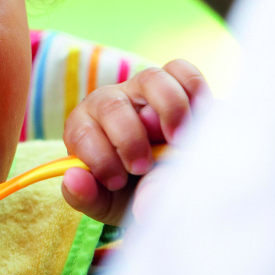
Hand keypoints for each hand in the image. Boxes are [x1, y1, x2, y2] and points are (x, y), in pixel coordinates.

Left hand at [61, 59, 207, 224]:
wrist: (168, 186)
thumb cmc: (129, 192)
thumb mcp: (108, 203)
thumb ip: (89, 196)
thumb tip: (74, 179)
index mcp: (84, 128)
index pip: (82, 131)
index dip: (100, 156)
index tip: (117, 182)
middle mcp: (110, 102)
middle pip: (111, 104)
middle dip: (129, 138)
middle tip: (143, 167)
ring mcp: (142, 89)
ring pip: (151, 79)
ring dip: (167, 109)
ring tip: (178, 140)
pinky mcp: (174, 84)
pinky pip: (182, 72)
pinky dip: (193, 91)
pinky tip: (200, 121)